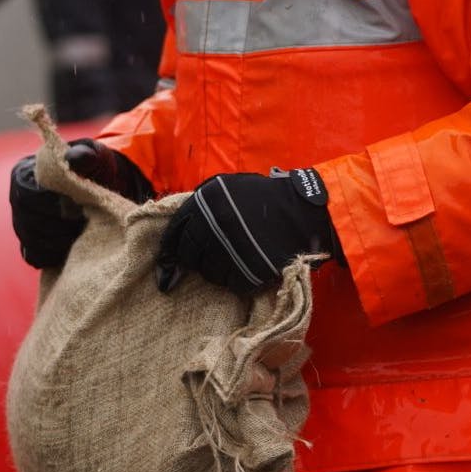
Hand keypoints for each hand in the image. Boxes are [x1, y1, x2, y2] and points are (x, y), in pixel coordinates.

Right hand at [10, 139, 151, 268]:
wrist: (103, 185)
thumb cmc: (95, 167)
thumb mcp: (94, 157)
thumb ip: (85, 156)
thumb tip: (75, 158)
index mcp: (24, 173)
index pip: (30, 197)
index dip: (55, 207)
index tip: (80, 209)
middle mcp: (16, 197)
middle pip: (28, 221)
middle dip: (58, 227)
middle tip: (83, 224)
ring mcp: (21, 221)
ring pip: (31, 240)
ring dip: (57, 242)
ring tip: (79, 233)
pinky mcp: (29, 242)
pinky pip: (34, 255)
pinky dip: (53, 255)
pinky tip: (71, 248)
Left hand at [157, 168, 339, 294]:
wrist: (304, 212)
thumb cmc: (266, 197)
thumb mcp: (229, 188)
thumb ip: (203, 206)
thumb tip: (179, 235)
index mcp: (205, 202)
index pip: (175, 233)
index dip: (169, 251)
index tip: (167, 265)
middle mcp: (213, 225)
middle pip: (189, 256)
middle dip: (195, 261)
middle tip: (207, 261)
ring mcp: (229, 250)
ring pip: (209, 273)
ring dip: (217, 271)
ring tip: (235, 260)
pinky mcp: (247, 272)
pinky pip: (231, 284)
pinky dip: (236, 280)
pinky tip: (248, 268)